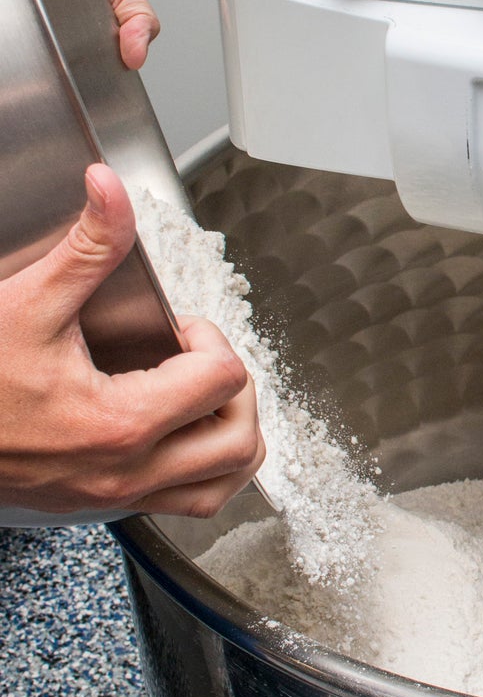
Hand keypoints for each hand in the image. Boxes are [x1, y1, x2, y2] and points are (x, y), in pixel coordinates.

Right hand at [0, 165, 264, 516]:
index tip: (178, 327)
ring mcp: (115, 496)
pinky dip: (199, 470)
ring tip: (202, 397)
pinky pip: (183, 503)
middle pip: (240, 441)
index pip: (222, 378)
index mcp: (121, 423)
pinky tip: (175, 432)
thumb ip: (86, 248)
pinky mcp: (98, 507)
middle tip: (199, 360)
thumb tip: (109, 189)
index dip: (210, 338)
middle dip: (236, 391)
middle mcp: (126, 472)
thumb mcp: (28, 304)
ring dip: (230, 437)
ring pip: (220, 486)